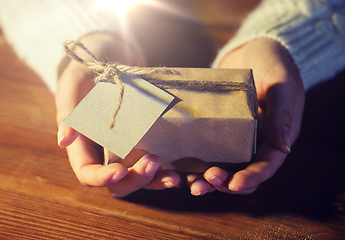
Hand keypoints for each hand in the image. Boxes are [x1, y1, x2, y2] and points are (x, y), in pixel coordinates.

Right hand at [55, 33, 179, 196]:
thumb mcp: (76, 81)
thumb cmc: (90, 64)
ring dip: (153, 181)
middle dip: (134, 180)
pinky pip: (152, 163)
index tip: (121, 171)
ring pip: (136, 177)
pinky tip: (178, 172)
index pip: (88, 172)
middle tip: (154, 162)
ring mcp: (126, 146)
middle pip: (116, 182)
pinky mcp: (145, 140)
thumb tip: (64, 142)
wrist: (115, 51)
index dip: (102, 178)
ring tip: (172, 176)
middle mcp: (104, 150)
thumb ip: (69, 109)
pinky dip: (164, 171)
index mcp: (83, 141)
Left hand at [188, 38, 304, 195]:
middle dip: (225, 182)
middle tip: (205, 181)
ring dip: (208, 178)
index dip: (252, 178)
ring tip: (191, 181)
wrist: (251, 49)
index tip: (234, 184)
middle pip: (242, 173)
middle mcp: (256, 142)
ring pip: (224, 167)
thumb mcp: (281, 84)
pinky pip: (209, 150)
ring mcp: (237, 137)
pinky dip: (197, 162)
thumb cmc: (272, 62)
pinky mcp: (219, 129)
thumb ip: (282, 113)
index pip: (267, 165)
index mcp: (276, 136)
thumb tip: (284, 148)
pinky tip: (182, 167)